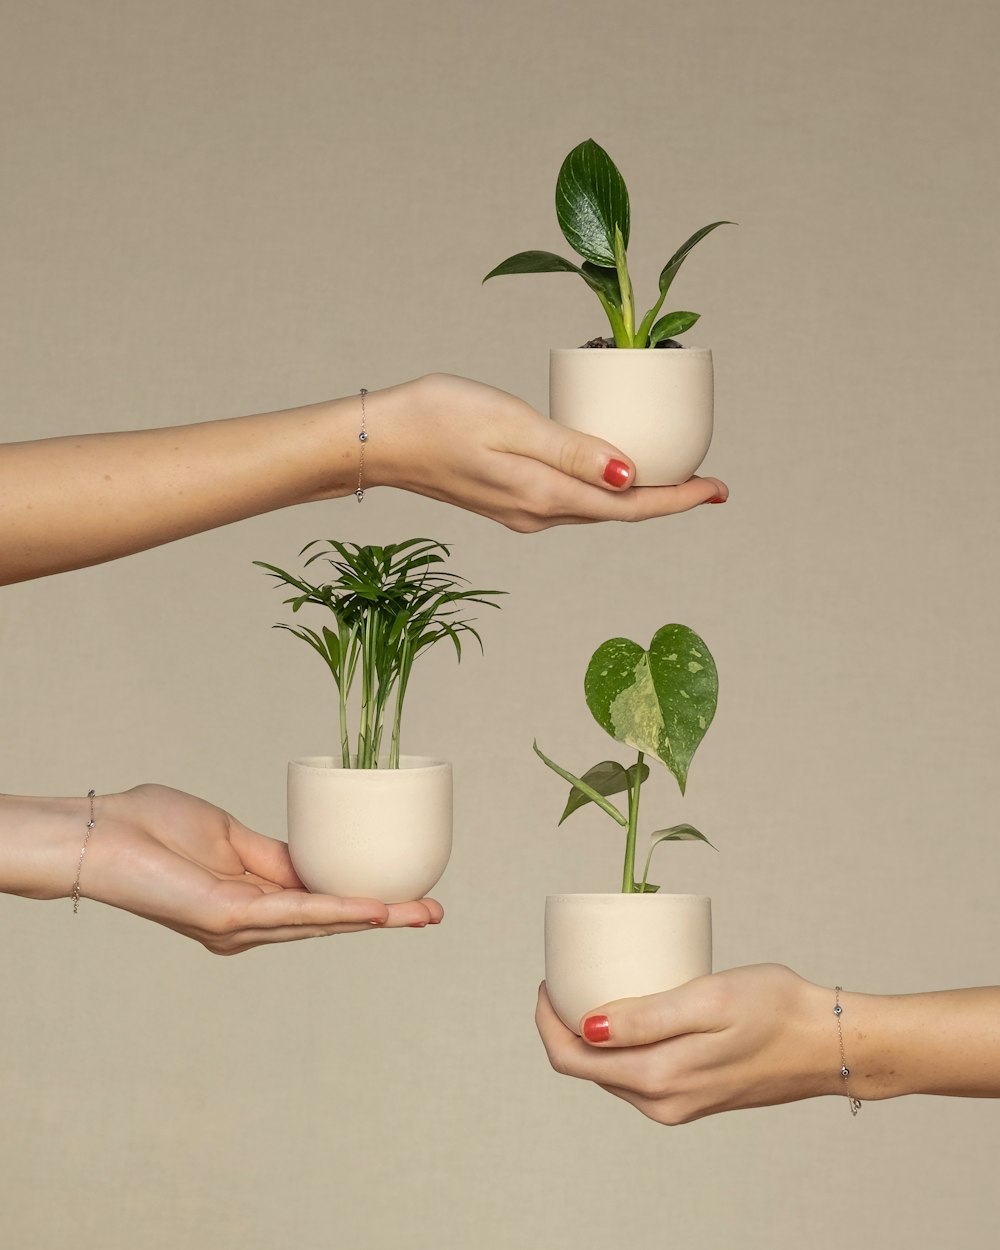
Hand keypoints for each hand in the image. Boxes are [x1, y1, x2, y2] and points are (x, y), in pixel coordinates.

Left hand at [6, 785, 442, 953]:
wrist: (105, 835)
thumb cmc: (152, 829)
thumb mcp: (228, 836)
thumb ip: (271, 854)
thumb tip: (313, 857)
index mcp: (250, 902)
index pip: (319, 903)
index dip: (366, 899)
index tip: (408, 894)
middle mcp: (249, 924)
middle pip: (330, 919)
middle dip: (387, 915)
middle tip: (434, 912)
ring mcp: (240, 925)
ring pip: (322, 920)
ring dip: (377, 916)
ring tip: (422, 913)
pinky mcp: (228, 917)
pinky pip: (295, 912)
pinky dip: (337, 910)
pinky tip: (374, 909)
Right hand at [373, 374, 727, 530]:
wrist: (380, 440)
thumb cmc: (439, 419)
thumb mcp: (514, 425)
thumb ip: (575, 452)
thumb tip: (633, 478)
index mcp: (545, 497)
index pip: (630, 507)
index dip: (679, 499)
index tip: (719, 489)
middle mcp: (538, 514)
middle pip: (618, 514)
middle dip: (667, 499)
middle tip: (709, 481)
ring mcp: (521, 512)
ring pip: (595, 508)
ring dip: (636, 496)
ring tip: (671, 473)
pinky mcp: (508, 501)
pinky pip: (570, 500)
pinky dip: (602, 488)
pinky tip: (610, 469)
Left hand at [535, 966, 833, 1123]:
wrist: (829, 1041)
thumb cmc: (775, 1009)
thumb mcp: (706, 1000)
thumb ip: (646, 1018)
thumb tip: (586, 1026)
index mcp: (658, 1080)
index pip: (573, 1059)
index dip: (548, 1020)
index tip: (548, 980)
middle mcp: (662, 1103)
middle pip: (588, 1067)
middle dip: (566, 1023)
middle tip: (571, 973)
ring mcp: (678, 1104)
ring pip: (613, 1070)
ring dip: (595, 1033)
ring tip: (598, 983)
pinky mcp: (694, 1096)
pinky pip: (640, 1072)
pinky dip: (624, 1043)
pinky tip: (633, 1009)